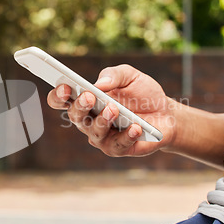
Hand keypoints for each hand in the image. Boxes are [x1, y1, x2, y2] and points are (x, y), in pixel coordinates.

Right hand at [47, 64, 175, 156]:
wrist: (166, 113)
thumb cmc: (142, 94)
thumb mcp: (130, 76)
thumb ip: (114, 74)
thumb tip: (100, 84)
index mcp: (85, 99)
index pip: (61, 99)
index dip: (58, 95)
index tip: (65, 87)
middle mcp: (88, 119)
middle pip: (74, 116)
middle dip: (80, 106)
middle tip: (90, 96)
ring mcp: (101, 136)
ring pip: (94, 131)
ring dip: (103, 120)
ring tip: (114, 110)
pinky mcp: (117, 148)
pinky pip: (118, 145)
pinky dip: (127, 136)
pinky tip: (136, 127)